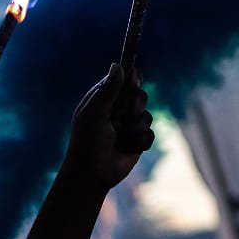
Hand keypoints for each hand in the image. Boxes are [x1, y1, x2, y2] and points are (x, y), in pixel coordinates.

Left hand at [62, 64, 153, 190]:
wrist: (92, 173)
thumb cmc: (87, 141)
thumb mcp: (95, 112)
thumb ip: (108, 90)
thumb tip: (117, 65)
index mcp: (104, 99)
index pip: (124, 80)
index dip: (131, 79)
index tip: (134, 82)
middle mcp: (118, 110)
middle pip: (140, 96)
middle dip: (132, 108)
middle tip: (118, 119)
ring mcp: (129, 125)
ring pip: (147, 116)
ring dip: (133, 128)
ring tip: (119, 138)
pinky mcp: (138, 140)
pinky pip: (150, 134)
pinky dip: (139, 142)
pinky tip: (127, 149)